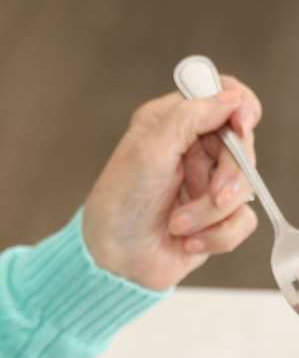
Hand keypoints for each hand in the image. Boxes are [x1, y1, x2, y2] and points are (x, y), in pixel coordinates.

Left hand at [82, 78, 260, 290]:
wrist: (112, 261)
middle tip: (213, 194)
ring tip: (178, 225)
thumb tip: (231, 98)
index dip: (240, 107)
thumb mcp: (149, 150)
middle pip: (242, 145)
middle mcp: (192, 148)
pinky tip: (187, 241)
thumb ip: (191, 116)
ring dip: (212, 212)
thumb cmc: (119, 204)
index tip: (240, 125)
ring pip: (244, 186)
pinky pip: (242, 221)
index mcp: (172, 122)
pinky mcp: (215, 218)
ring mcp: (205, 183)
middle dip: (229, 175)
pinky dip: (216, 235)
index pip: (223, 96)